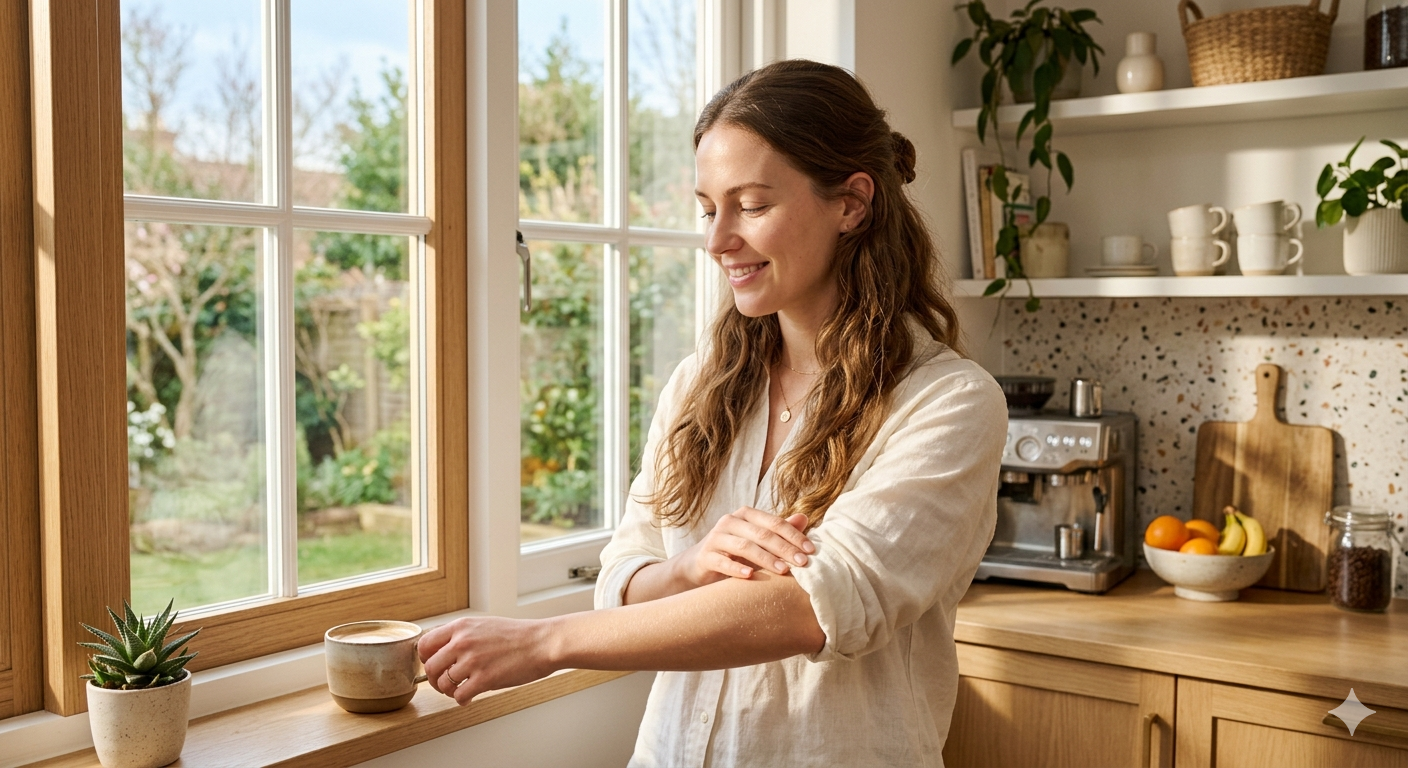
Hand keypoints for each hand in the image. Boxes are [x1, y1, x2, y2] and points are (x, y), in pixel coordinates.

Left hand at [418, 616, 557, 705]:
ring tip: (460, 690)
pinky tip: (470, 697)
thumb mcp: (484, 625)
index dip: (426, 658)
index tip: (433, 665)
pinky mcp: (484, 679)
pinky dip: (461, 700)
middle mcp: (462, 642)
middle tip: (444, 684)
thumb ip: (462, 636)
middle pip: (430, 667)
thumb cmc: (517, 636)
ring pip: (443, 684)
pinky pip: (459, 696)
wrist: (542, 643)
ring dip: (449, 691)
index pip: (425, 644)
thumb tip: (443, 652)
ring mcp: (473, 661)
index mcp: (461, 626)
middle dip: (434, 680)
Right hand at [675, 508, 813, 586]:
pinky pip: (723, 561)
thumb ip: (779, 531)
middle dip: (785, 548)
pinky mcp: (705, 556)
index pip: (774, 522)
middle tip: (802, 563)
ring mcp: (716, 538)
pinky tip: (750, 576)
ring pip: (745, 546)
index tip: (810, 550)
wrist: (699, 565)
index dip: (794, 535)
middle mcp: (730, 522)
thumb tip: (804, 518)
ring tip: (783, 570)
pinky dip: (736, 568)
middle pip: (762, 534)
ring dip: (766, 558)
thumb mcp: (758, 541)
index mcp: (746, 515)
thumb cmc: (735, 552)